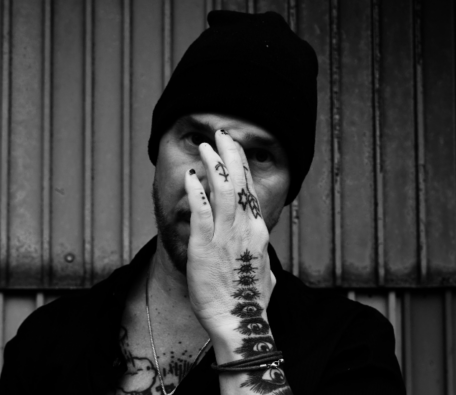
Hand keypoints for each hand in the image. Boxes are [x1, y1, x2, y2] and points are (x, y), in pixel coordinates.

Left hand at [183, 129, 276, 355]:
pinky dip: (195, 191)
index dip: (242, 166)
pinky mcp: (206, 246)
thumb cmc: (250, 303)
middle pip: (239, 182)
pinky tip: (189, 175)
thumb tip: (265, 259)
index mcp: (259, 232)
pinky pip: (201, 212)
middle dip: (230, 155)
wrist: (239, 322)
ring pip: (222, 190)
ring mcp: (226, 236)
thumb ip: (262, 259)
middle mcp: (246, 228)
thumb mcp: (265, 274)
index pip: (250, 190)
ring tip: (205, 145)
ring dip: (213, 164)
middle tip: (222, 134)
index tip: (234, 149)